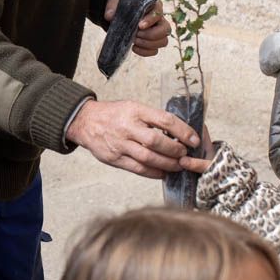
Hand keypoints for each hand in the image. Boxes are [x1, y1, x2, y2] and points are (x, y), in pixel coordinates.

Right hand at [68, 99, 209, 178]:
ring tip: (178, 165)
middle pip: (157, 142)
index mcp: (135, 111)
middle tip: (185, 154)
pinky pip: (138, 169)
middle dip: (176, 150)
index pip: (165, 120)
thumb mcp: (133, 107)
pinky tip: (163, 172)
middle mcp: (127, 127)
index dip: (183, 131)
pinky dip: (154, 172)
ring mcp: (120, 145)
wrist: (85, 122)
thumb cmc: (114, 114)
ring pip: (149, 158)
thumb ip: (152, 118)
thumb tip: (178, 131)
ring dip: (168, 164)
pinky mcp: (115, 159)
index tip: (194, 139)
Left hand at [103, 0, 170, 57]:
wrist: (119, 11)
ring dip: (148, 44)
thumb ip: (113, 7)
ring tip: (134, 41)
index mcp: (154, 5)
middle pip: (165, 30)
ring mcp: (158, 31)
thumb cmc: (122, 3)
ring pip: (163, 42)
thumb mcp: (116, 1)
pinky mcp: (152, 42)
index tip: (139, 25)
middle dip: (150, 35)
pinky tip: (134, 47)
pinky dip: (145, 52)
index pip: (158, 13)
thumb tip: (109, 16)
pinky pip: (154, 51)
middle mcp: (159, 19)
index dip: (151, 20)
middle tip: (136, 34)